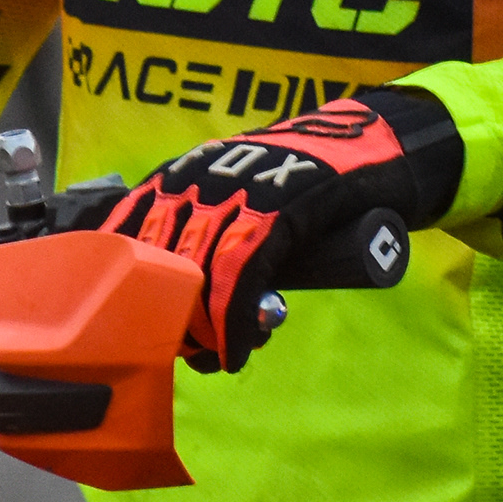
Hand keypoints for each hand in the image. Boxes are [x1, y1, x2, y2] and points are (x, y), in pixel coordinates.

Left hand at [102, 87, 458, 370]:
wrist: (374, 145)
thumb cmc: (304, 183)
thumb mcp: (245, 196)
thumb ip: (214, 231)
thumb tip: (186, 300)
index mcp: (187, 171)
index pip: (128, 229)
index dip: (130, 285)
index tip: (137, 326)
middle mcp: (204, 174)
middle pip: (161, 260)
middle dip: (170, 317)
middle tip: (188, 353)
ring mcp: (242, 189)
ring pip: (198, 271)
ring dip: (202, 328)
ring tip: (215, 357)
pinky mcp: (282, 206)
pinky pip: (242, 273)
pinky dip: (236, 320)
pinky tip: (238, 349)